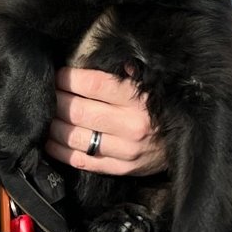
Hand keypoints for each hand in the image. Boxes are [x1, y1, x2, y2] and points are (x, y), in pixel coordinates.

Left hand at [45, 66, 165, 174]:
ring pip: (76, 137)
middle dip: (56, 100)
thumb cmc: (159, 105)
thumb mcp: (146, 83)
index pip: (91, 84)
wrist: (187, 139)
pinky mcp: (121, 168)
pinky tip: (49, 141)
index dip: (67, 78)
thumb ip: (120, 72)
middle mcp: (131, 124)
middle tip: (46, 94)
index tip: (57, 75)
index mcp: (136, 97)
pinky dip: (60, 150)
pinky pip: (82, 160)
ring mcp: (126, 150)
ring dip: (53, 126)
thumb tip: (87, 62)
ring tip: (44, 116)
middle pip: (78, 111)